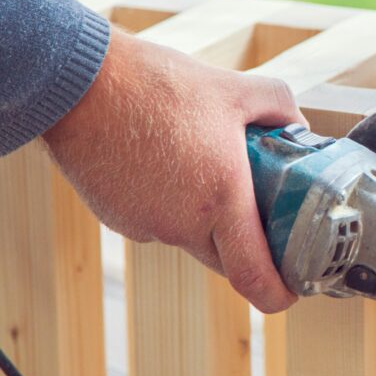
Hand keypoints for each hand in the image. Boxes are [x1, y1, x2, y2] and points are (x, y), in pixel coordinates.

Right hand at [43, 28, 303, 312]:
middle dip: (249, 247)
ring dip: (209, 219)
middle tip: (264, 214)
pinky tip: (172, 163)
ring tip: (211, 168)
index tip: (290, 294)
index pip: (252, 275)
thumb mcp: (235, 89)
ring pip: (192, 239)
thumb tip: (300, 129)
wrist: (76, 81)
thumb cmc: (156, 84)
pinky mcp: (117, 218)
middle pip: (226, 260)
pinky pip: (159, 224)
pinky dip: (174, 206)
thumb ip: (281, 109)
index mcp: (221, 199)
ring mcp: (145, 225)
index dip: (276, 294)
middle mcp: (182, 224)